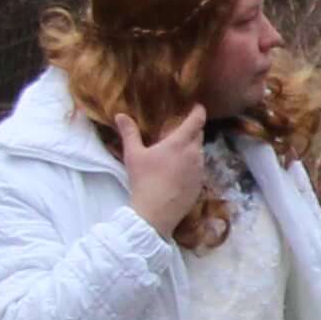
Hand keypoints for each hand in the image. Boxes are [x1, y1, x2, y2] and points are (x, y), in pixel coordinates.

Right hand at [112, 104, 210, 236]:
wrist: (156, 212)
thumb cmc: (144, 180)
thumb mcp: (133, 155)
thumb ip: (129, 133)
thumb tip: (120, 115)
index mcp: (180, 143)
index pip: (196, 121)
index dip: (198, 112)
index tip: (198, 107)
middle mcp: (194, 154)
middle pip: (199, 136)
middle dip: (193, 130)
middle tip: (181, 129)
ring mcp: (199, 170)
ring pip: (199, 153)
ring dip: (191, 148)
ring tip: (178, 151)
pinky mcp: (200, 185)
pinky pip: (199, 169)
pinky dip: (192, 165)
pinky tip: (179, 171)